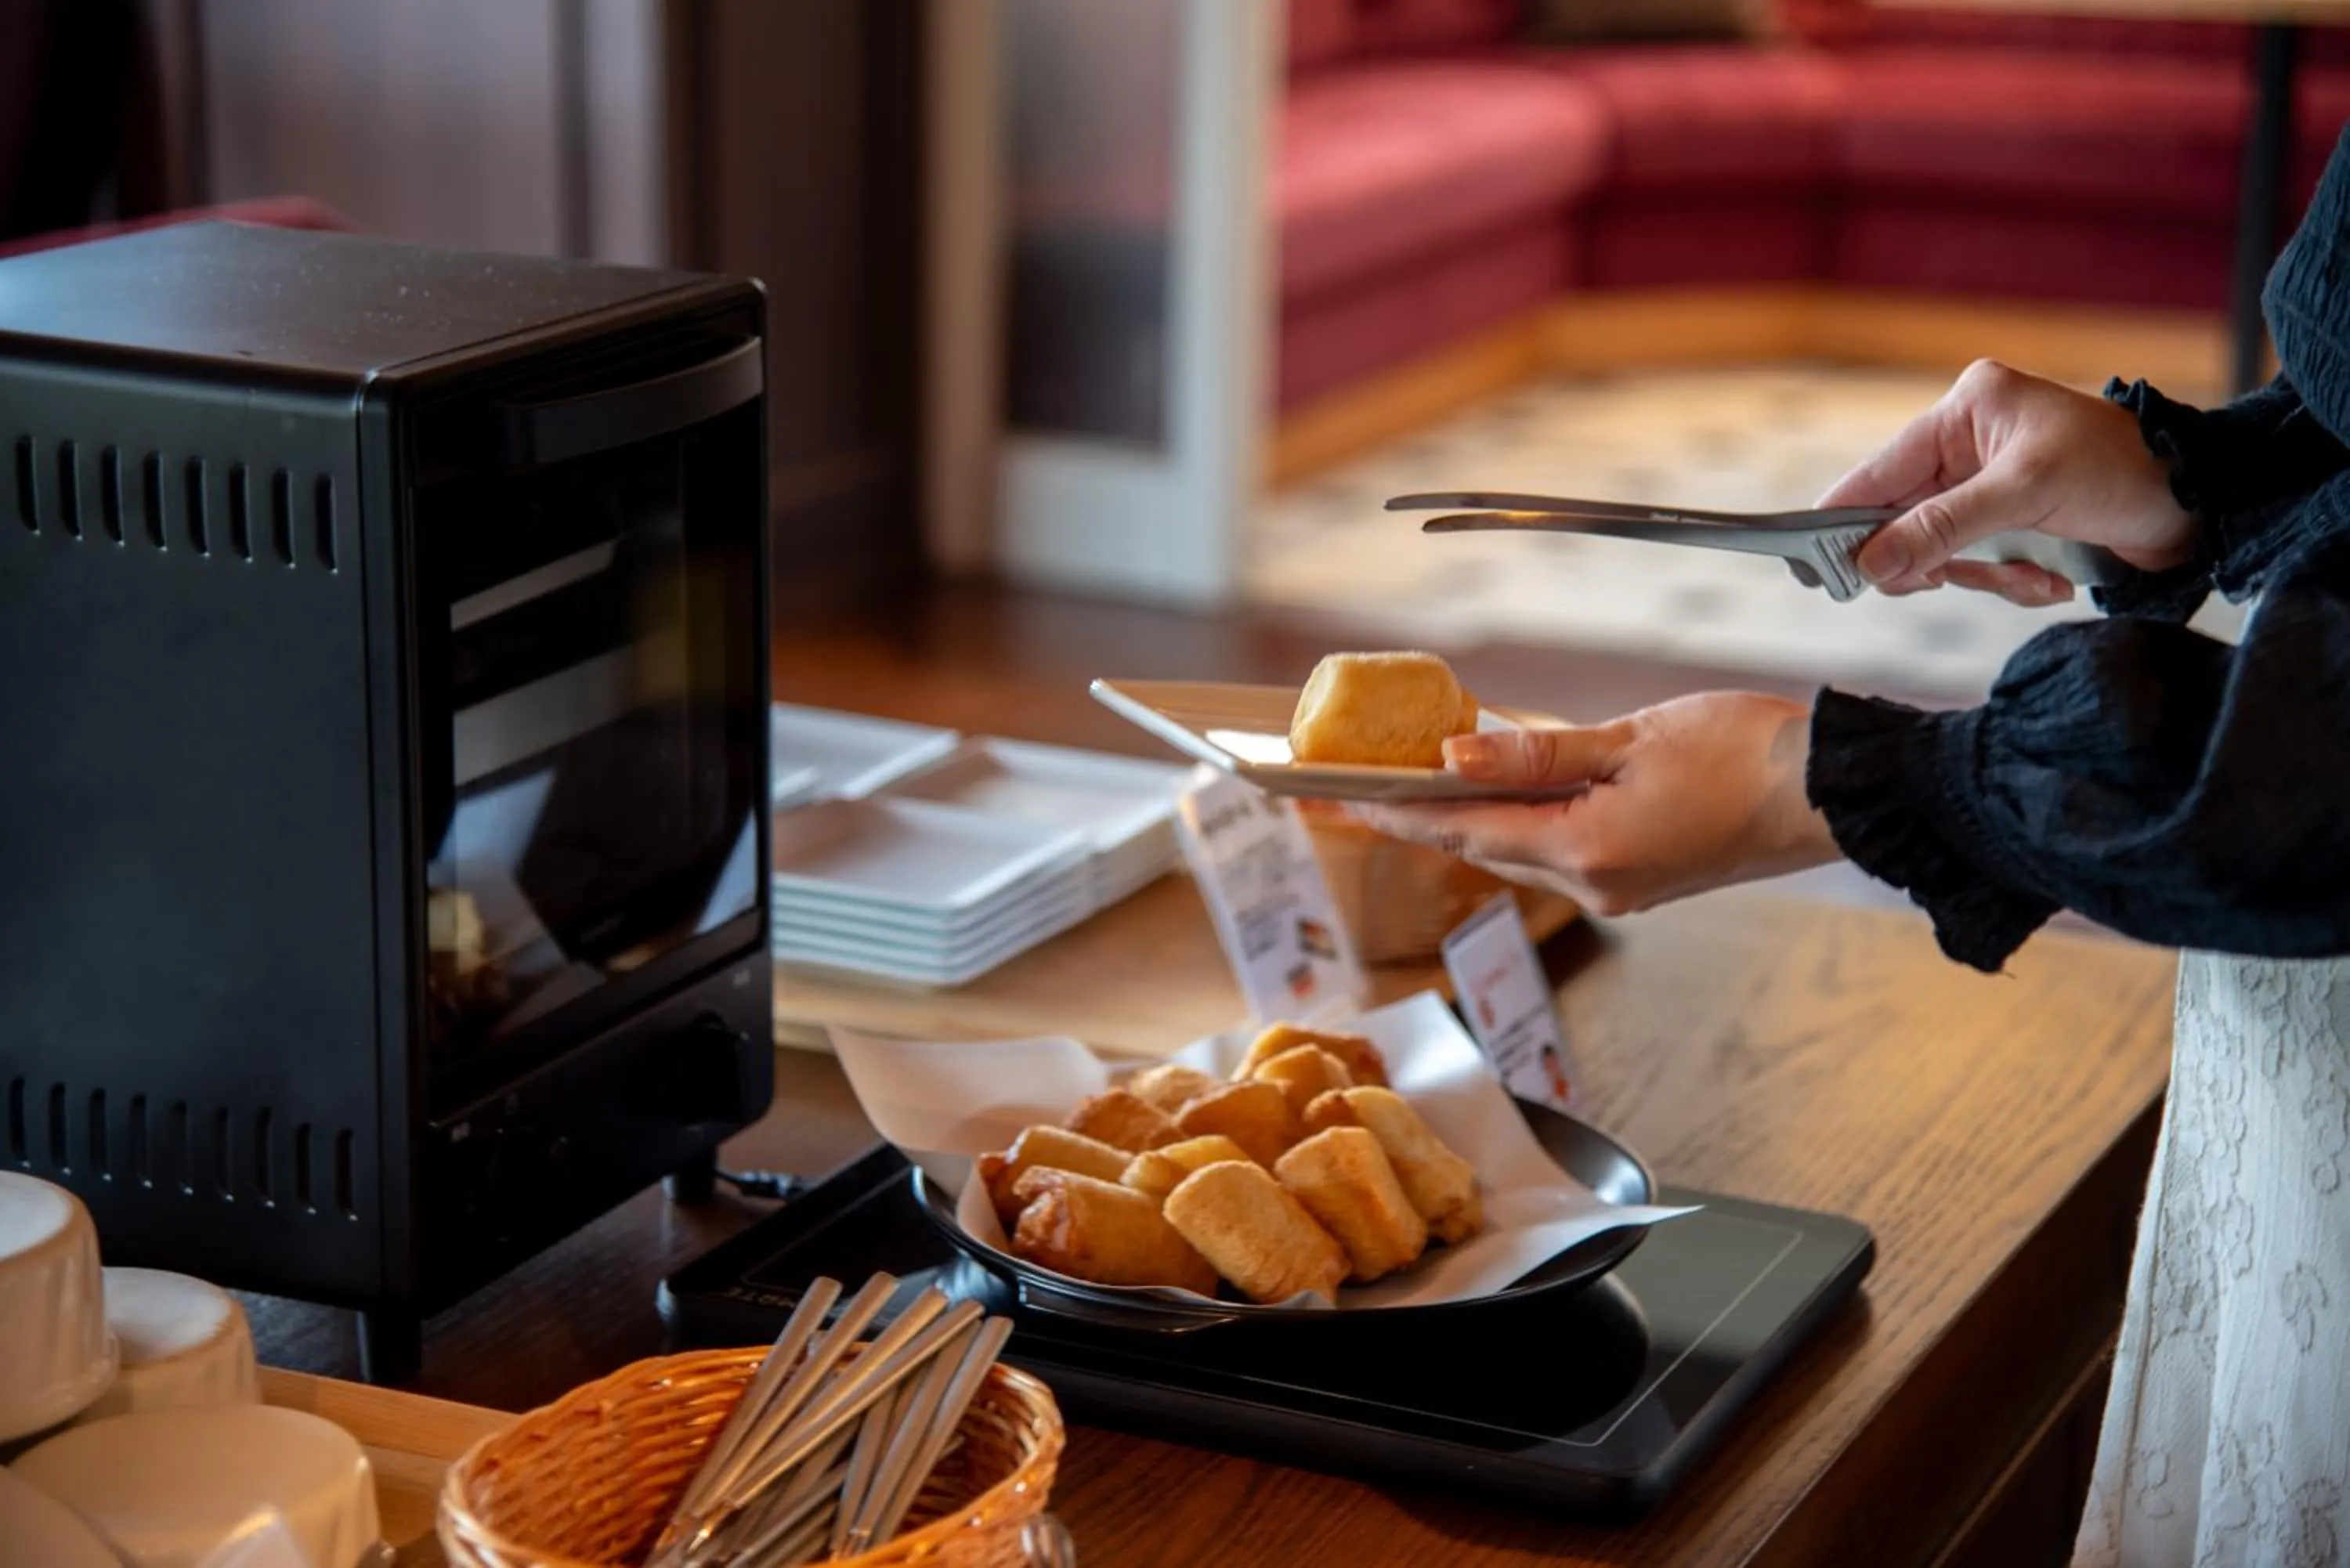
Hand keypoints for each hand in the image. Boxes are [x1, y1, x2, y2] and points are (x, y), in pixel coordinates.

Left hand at [1351, 694, 1839, 916]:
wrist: (1828, 793)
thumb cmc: (1745, 753)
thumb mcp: (1631, 738)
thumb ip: (1538, 751)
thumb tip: (1456, 754)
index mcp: (1587, 851)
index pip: (1466, 831)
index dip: (1400, 814)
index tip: (1343, 802)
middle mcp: (1596, 883)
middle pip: (1487, 846)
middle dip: (1427, 815)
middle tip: (1367, 785)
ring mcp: (1620, 887)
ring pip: (1524, 849)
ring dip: (1476, 817)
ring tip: (1423, 779)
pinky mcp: (1642, 877)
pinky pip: (1562, 849)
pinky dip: (1526, 820)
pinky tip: (1508, 787)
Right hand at [1820, 359, 2195, 604]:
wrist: (2202, 506)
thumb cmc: (2122, 471)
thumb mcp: (2025, 494)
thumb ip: (1941, 527)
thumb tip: (1870, 562)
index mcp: (1965, 412)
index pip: (1879, 471)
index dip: (1845, 519)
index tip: (1818, 565)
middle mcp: (1969, 445)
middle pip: (1903, 519)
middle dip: (1931, 558)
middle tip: (1938, 582)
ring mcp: (1988, 486)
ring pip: (1938, 551)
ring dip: (1980, 575)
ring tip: (2029, 577)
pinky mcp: (2011, 522)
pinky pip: (1975, 565)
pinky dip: (2007, 581)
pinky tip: (2048, 578)